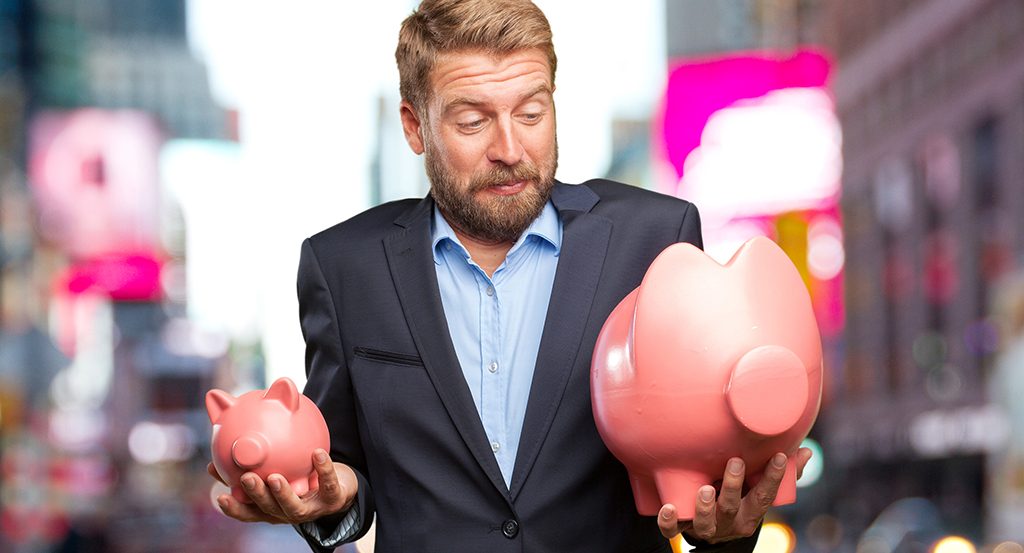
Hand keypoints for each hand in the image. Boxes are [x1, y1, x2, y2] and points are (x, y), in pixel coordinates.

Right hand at [208, 448, 357, 524]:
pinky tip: (317, 453)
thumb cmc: (301, 475)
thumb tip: (229, 430)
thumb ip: (259, 456)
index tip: (221, 496)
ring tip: (275, 477)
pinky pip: (328, 484)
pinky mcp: (332, 500)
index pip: (248, 511)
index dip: (234, 508)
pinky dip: (323, 469)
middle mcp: (287, 512)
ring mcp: (310, 509)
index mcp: (271, 506)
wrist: (339, 486)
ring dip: (282, 493)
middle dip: (256, 495)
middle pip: (268, 509)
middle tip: (247, 478)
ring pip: (294, 506)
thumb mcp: (279, 467)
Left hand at [658, 448, 811, 542]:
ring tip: (705, 490)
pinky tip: (668, 508)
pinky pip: (673, 530)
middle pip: (733, 508)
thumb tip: (806, 452)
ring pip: (706, 523)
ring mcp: (707, 527)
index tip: (778, 456)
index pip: (765, 497)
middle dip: (733, 486)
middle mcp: (730, 522)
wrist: (714, 530)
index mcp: (751, 512)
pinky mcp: (683, 528)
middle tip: (735, 462)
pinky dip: (669, 521)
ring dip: (705, 508)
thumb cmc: (741, 500)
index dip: (773, 477)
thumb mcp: (761, 490)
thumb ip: (784, 475)